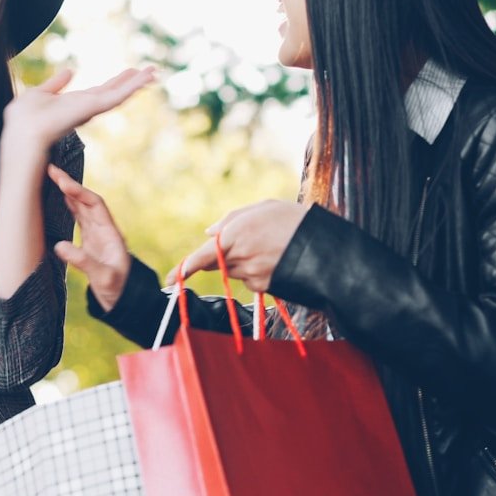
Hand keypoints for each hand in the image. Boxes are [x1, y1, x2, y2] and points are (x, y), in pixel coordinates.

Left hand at [2, 67, 154, 159]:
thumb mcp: (39, 93)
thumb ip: (56, 83)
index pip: (100, 91)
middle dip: (132, 82)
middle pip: (114, 92)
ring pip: (120, 94)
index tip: (130, 72)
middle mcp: (86, 107)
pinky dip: (132, 87)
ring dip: (137, 82)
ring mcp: (92, 109)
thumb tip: (70, 70)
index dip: (116, 81)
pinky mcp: (94, 108)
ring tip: (154, 72)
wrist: (24, 133)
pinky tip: (145, 78)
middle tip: (152, 71)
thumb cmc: (24, 119)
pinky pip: (117, 96)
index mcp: (75, 103)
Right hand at [48, 164, 131, 310]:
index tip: (62, 182)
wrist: (123, 300)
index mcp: (110, 233)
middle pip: (86, 200)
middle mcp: (103, 230)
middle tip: (51, 170)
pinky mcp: (89, 242)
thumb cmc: (117, 289)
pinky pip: (77, 218)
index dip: (78, 192)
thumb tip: (60, 246)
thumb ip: (83, 261)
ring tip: (51, 178)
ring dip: (67, 193)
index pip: (94, 205)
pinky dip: (67, 207)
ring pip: (81, 207)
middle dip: (69, 185)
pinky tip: (57, 200)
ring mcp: (96, 234)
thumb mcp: (103, 277)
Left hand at [180, 200, 309, 293]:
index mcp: (234, 234)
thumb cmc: (292, 219)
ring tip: (270, 246)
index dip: (183, 270)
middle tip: (249, 242)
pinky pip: (251, 281)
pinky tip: (277, 259)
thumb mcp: (261, 208)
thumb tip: (208, 232)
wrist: (326, 245)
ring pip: (235, 271)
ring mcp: (252, 275)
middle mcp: (240, 257)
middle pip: (218, 263)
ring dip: (244, 261)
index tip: (169, 281)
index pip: (201, 257)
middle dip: (223, 256)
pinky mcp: (265, 287)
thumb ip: (230, 220)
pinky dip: (257, 272)